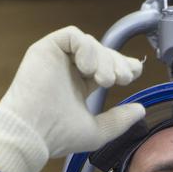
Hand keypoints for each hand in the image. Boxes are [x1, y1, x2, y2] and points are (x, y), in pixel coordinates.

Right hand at [0, 26, 144, 171]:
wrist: (31, 133)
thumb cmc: (57, 136)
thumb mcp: (97, 131)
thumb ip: (119, 121)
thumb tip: (141, 110)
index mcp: (78, 86)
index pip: (105, 67)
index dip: (122, 65)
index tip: (133, 74)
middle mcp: (67, 70)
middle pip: (101, 53)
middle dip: (116, 62)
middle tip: (123, 78)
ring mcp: (56, 59)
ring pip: (90, 43)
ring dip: (104, 59)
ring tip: (104, 80)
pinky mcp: (45, 49)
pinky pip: (72, 35)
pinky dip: (86, 48)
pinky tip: (87, 69)